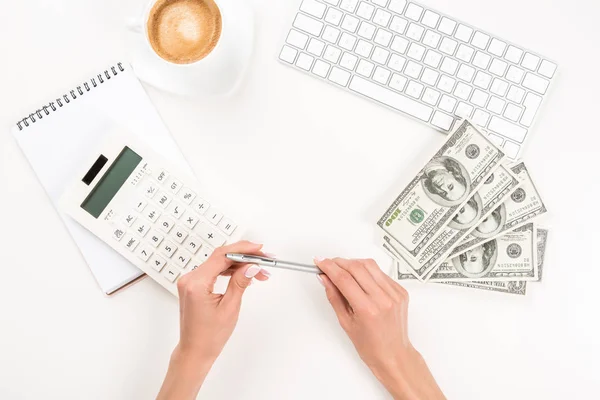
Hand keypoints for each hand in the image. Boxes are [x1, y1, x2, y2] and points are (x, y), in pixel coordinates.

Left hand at [157, 241, 269, 399]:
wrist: (195, 351)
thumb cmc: (209, 336)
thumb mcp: (230, 307)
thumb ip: (240, 282)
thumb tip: (252, 266)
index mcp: (196, 284)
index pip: (222, 256)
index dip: (243, 250)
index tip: (259, 249)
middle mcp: (190, 278)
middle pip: (221, 257)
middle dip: (245, 257)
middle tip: (265, 259)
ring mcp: (190, 281)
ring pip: (219, 263)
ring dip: (240, 265)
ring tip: (260, 271)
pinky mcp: (194, 285)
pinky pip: (214, 271)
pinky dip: (230, 271)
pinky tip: (244, 275)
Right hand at [315, 258, 444, 399]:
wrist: (394, 355)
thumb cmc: (370, 345)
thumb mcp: (345, 322)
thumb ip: (334, 297)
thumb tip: (325, 278)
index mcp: (368, 309)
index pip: (344, 279)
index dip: (329, 267)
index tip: (320, 261)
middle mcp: (383, 299)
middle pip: (357, 267)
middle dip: (339, 262)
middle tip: (328, 264)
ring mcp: (394, 293)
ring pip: (370, 265)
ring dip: (353, 263)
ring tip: (343, 270)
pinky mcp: (401, 291)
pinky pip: (381, 273)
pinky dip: (368, 272)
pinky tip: (361, 279)